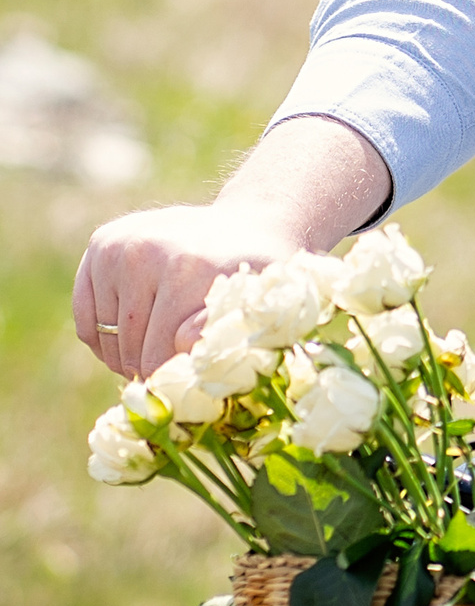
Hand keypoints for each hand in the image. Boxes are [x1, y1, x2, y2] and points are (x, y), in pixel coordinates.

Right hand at [74, 200, 305, 379]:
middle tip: (173, 368)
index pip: (156, 355)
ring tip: (159, 348)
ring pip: (105, 337)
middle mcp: (147, 251)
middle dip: (148, 370)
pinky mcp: (102, 243)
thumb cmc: (251, 278)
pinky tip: (136, 335)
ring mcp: (120, 246)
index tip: (187, 379)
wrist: (247, 227)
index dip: (171, 378)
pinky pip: (86, 320)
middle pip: (129, 348)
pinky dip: (104, 340)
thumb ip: (223, 327)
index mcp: (187, 268)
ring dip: (125, 357)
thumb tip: (183, 343)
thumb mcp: (256, 303)